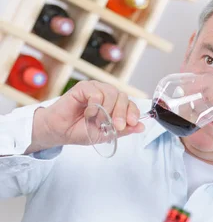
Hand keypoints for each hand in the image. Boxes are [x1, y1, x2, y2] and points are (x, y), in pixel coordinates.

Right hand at [29, 81, 144, 151]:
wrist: (61, 132)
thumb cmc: (82, 131)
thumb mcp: (107, 134)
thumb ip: (124, 130)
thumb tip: (142, 127)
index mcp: (114, 105)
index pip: (130, 104)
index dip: (133, 113)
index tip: (132, 123)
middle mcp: (107, 94)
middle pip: (123, 97)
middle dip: (121, 113)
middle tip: (116, 126)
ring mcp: (95, 89)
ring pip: (111, 93)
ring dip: (106, 111)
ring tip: (97, 121)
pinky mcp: (83, 87)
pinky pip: (96, 93)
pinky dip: (94, 106)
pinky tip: (88, 114)